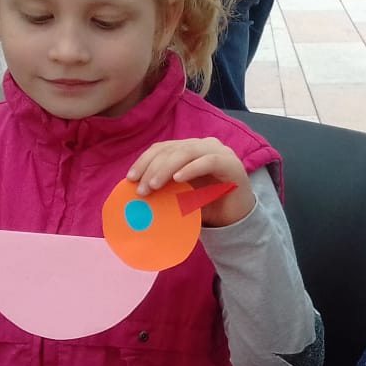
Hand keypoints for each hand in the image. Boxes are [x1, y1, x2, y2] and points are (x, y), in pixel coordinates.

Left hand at [126, 138, 255, 226]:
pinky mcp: (231, 163)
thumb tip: (134, 188)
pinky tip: (178, 179)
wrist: (235, 219)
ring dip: (167, 168)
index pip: (162, 148)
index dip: (144, 160)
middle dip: (153, 167)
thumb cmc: (205, 205)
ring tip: (154, 185)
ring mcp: (219, 152)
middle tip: (141, 188)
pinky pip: (209, 161)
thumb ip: (163, 186)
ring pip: (187, 152)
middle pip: (172, 149)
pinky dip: (191, 168)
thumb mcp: (178, 194)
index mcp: (189, 150)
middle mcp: (203, 146)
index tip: (130, 178)